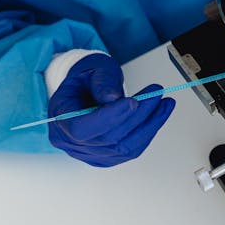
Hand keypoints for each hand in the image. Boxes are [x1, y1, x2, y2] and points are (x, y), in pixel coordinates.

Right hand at [47, 53, 173, 167]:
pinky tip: (157, 117)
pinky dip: (146, 133)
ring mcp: (88, 153)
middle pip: (107, 138)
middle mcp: (71, 141)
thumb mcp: (92, 68)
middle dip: (137, 115)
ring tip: (164, 104)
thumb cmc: (87, 79)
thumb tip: (113, 97)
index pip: (82, 128)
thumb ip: (102, 81)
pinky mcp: (105, 157)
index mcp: (60, 118)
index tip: (132, 101)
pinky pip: (129, 151)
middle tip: (155, 94)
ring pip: (122, 147)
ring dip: (148, 125)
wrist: (85, 90)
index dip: (108, 117)